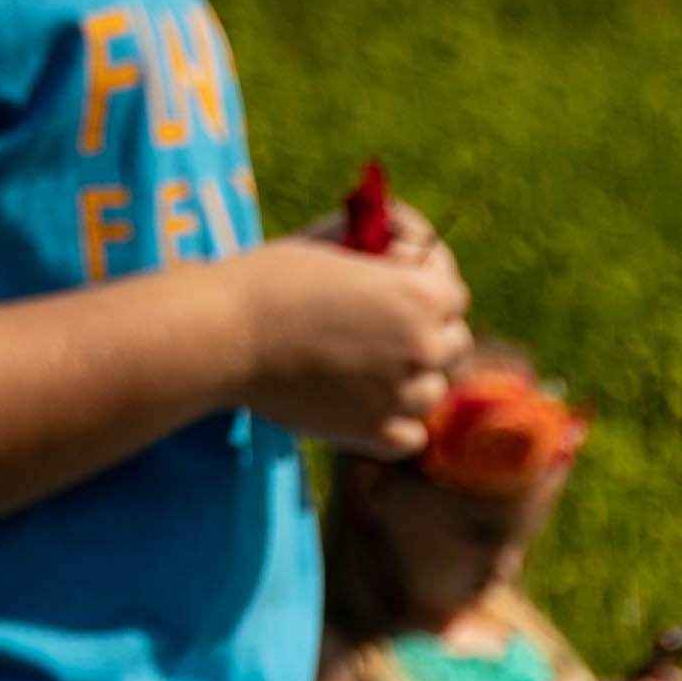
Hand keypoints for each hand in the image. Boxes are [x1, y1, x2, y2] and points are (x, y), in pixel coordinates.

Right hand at [230, 229, 471, 455]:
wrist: (226, 334)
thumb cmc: (269, 280)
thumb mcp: (331, 245)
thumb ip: (375, 251)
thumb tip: (397, 244)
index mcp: (419, 294)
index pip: (455, 294)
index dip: (433, 288)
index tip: (408, 289)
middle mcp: (422, 345)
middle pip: (455, 345)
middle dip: (429, 334)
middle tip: (391, 331)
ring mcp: (402, 394)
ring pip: (435, 392)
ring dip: (413, 380)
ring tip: (374, 368)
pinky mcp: (375, 432)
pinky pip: (412, 437)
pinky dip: (397, 426)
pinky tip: (370, 407)